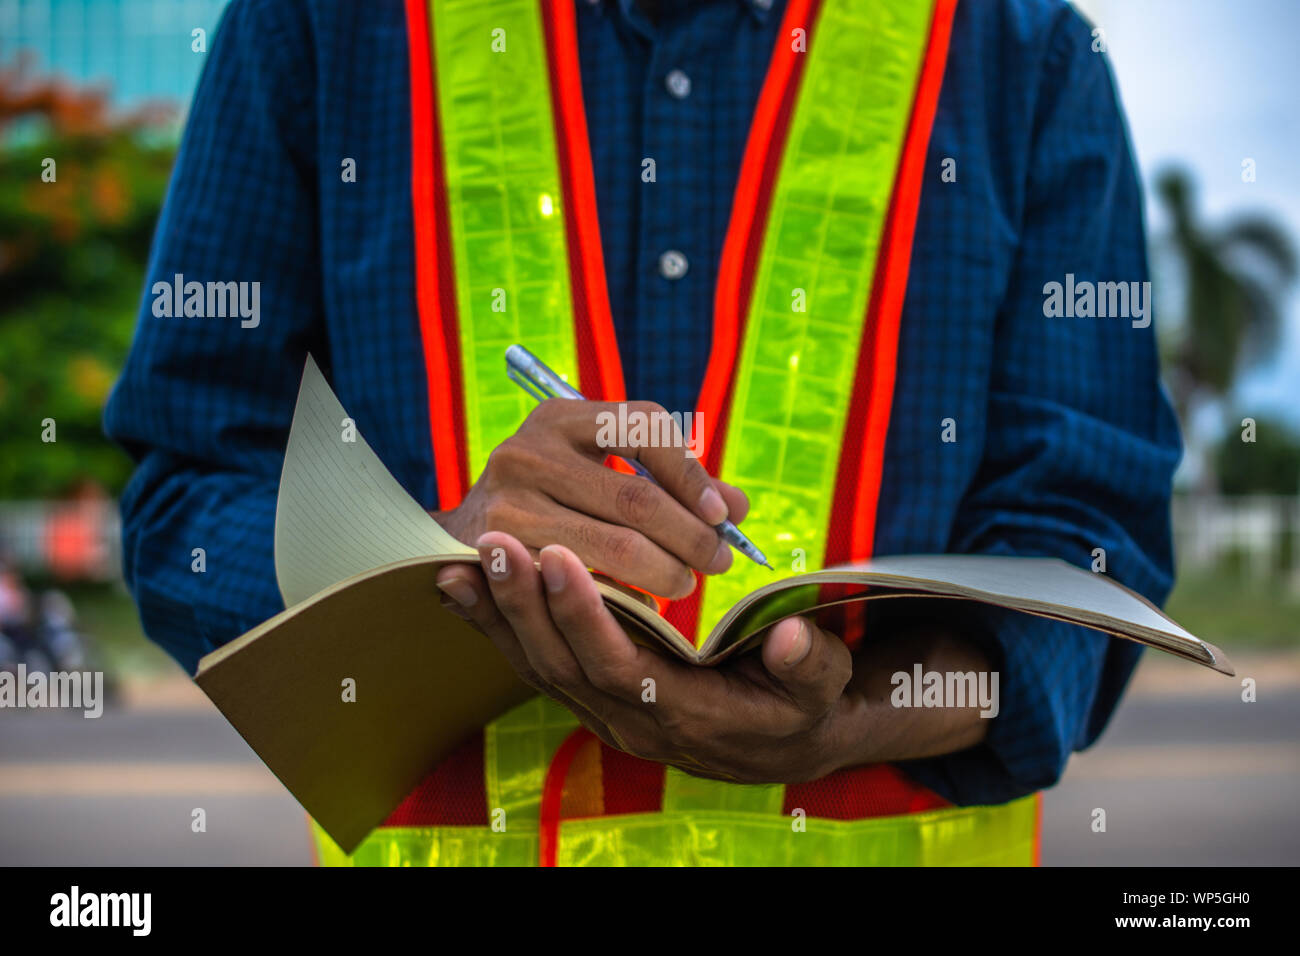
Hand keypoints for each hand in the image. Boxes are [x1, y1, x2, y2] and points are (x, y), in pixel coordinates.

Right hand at [432, 398, 747, 598]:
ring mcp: (509, 502)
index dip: (692, 474)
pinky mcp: (500, 557)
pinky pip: (583, 582)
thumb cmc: (551, 505)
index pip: (646, 427)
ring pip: (615, 545)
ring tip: (686, 583)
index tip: (724, 514)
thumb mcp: (601, 475)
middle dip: (690, 534)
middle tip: (718, 562)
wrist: (461, 543)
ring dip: (665, 570)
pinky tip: (644, 603)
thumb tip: (738, 509)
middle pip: (636, 495)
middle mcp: (531, 449)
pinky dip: (623, 594)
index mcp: (564, 417)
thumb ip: (670, 486)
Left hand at [435, 531, 857, 782]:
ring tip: (469, 555)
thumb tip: (789, 639)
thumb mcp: (819, 686)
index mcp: (686, 714)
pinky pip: (533, 660)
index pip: (621, 667)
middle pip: (562, 665)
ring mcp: (602, 708)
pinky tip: (460, 584)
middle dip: (525, 604)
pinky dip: (495, 624)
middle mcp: (631, 718)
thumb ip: (807, 665)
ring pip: (538, 664)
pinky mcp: (588, 690)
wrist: (772, 744)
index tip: (558, 555)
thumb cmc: (797, 704)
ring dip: (501, 611)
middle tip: (497, 541)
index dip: (585, 616)